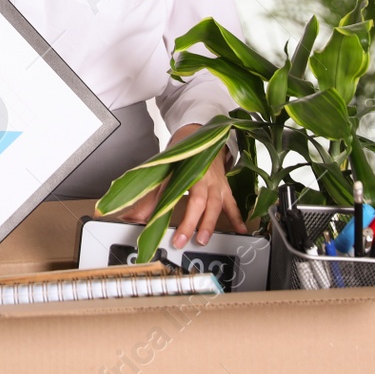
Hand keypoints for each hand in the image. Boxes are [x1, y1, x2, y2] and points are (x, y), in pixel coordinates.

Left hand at [120, 123, 245, 247]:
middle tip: (180, 240)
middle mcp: (204, 176)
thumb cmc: (183, 151)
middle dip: (190, 223)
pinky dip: (236, 217)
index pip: (176, 192)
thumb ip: (150, 193)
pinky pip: (232, 203)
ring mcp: (216, 182)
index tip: (154, 222)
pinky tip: (240, 229)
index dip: (165, 209)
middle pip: (199, 202)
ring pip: (216, 204)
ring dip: (209, 223)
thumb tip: (134, 215)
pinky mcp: (225, 186)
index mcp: (187, 169)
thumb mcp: (164, 167)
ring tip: (202, 239)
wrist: (200, 133)